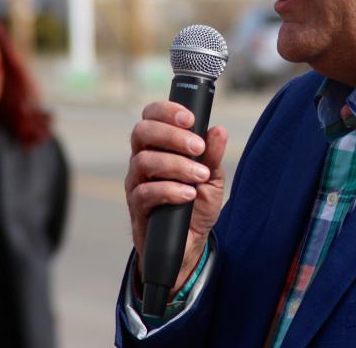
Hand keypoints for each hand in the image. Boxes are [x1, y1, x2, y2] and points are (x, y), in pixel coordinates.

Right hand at [125, 101, 227, 292]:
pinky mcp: (136, 207)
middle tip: (198, 147)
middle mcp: (142, 159)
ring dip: (176, 165)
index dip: (166, 111)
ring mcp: (136, 183)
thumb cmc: (197, 204)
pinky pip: (145, 192)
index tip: (190, 118)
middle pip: (142, 132)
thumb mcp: (212, 178)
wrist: (190, 244)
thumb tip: (219, 130)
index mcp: (159, 145)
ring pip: (143, 161)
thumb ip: (213, 154)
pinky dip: (170, 190)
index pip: (151, 116)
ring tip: (200, 176)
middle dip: (171, 135)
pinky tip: (188, 194)